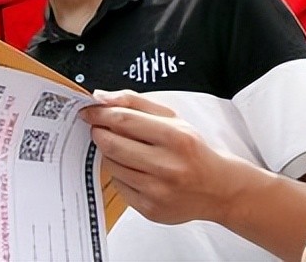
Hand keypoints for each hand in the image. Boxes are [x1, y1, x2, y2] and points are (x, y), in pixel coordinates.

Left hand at [80, 89, 243, 225]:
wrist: (218, 189)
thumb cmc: (191, 149)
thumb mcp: (171, 118)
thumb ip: (134, 102)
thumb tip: (100, 96)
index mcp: (176, 137)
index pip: (124, 120)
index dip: (100, 114)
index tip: (88, 111)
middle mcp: (168, 166)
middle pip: (112, 144)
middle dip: (98, 133)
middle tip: (98, 128)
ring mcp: (158, 191)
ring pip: (112, 165)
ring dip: (108, 153)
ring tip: (122, 149)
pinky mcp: (150, 209)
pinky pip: (118, 185)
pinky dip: (119, 174)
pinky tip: (134, 169)